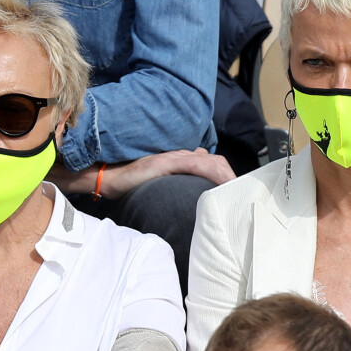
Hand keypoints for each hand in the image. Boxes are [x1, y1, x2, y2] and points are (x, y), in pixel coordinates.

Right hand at [50, 148, 234, 199]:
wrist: (110, 177)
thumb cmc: (133, 183)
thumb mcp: (160, 181)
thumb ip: (177, 178)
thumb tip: (194, 179)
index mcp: (180, 159)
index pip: (213, 163)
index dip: (227, 175)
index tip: (235, 191)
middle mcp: (180, 155)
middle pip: (217, 162)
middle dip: (232, 177)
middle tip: (240, 195)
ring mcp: (173, 157)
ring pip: (210, 162)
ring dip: (226, 177)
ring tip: (235, 192)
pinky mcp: (165, 162)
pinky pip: (195, 164)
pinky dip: (211, 173)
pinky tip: (220, 183)